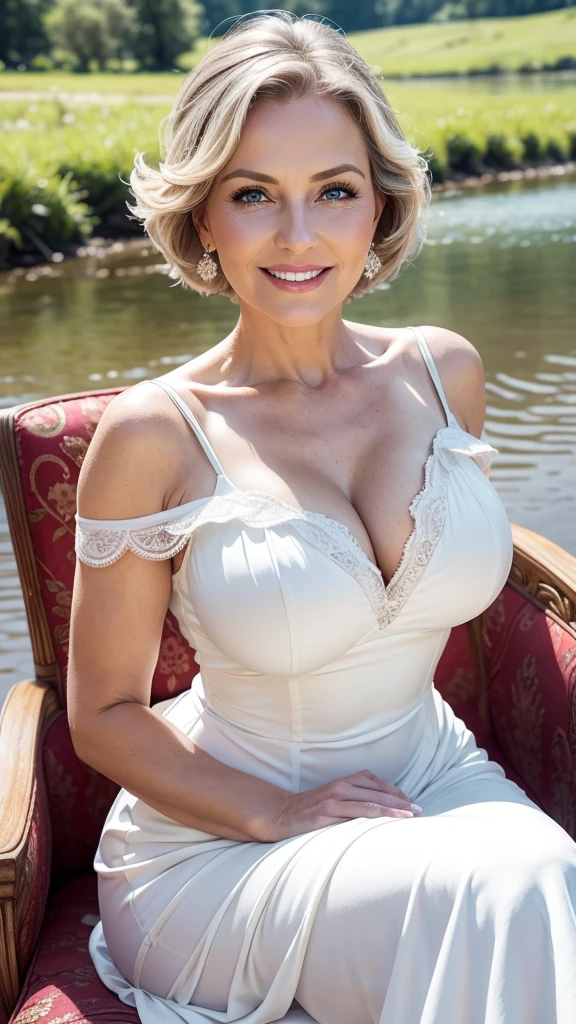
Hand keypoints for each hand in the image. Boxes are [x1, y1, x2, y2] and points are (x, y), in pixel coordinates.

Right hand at [256, 769, 421, 842]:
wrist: (280, 814)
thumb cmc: (310, 808)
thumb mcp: (333, 798)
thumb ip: (353, 798)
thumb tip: (379, 808)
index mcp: (343, 781)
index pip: (376, 782)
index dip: (395, 791)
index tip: (411, 802)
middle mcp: (340, 788)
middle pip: (377, 793)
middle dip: (400, 801)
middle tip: (418, 810)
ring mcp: (333, 802)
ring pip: (369, 804)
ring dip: (392, 810)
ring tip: (409, 817)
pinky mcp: (325, 816)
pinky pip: (353, 817)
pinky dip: (372, 818)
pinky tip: (384, 825)